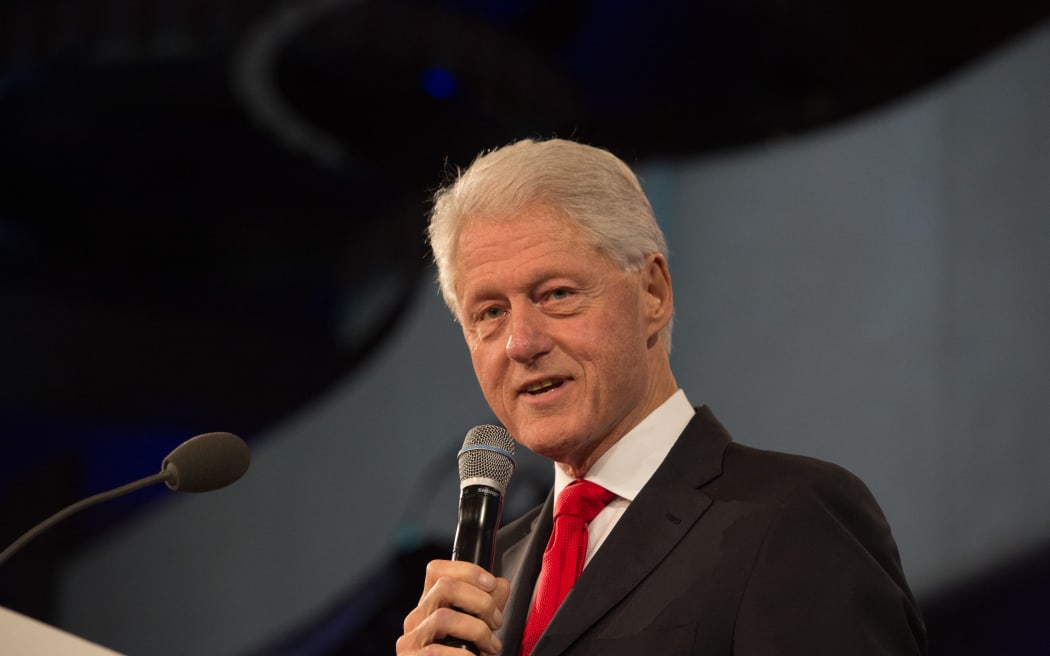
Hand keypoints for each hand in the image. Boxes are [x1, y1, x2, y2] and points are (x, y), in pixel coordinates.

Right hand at [396, 559, 510, 654]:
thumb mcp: (480, 631)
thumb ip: (489, 607)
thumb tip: (500, 584)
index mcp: (430, 606)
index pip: (437, 569)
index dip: (467, 570)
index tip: (491, 584)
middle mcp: (416, 619)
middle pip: (445, 586)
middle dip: (480, 601)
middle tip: (497, 622)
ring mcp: (410, 641)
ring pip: (444, 617)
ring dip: (477, 630)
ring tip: (491, 646)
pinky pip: (437, 651)